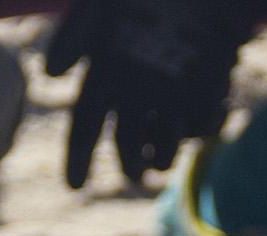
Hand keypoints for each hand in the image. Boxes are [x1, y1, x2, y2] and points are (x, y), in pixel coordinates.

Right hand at [45, 0, 266, 188]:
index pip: (85, 129)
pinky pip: (204, 125)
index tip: (74, 186)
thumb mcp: (99, 7)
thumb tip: (50, 74)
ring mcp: (171, 97)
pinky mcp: (204, 93)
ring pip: (165, 145)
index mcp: (105, 77)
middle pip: (126, 147)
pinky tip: (216, 108)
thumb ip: (73, 36)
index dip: (78, 158)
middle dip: (131, 165)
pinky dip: (210, 124)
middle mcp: (136, 95)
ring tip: (172, 138)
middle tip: (137, 172)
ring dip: (167, 151)